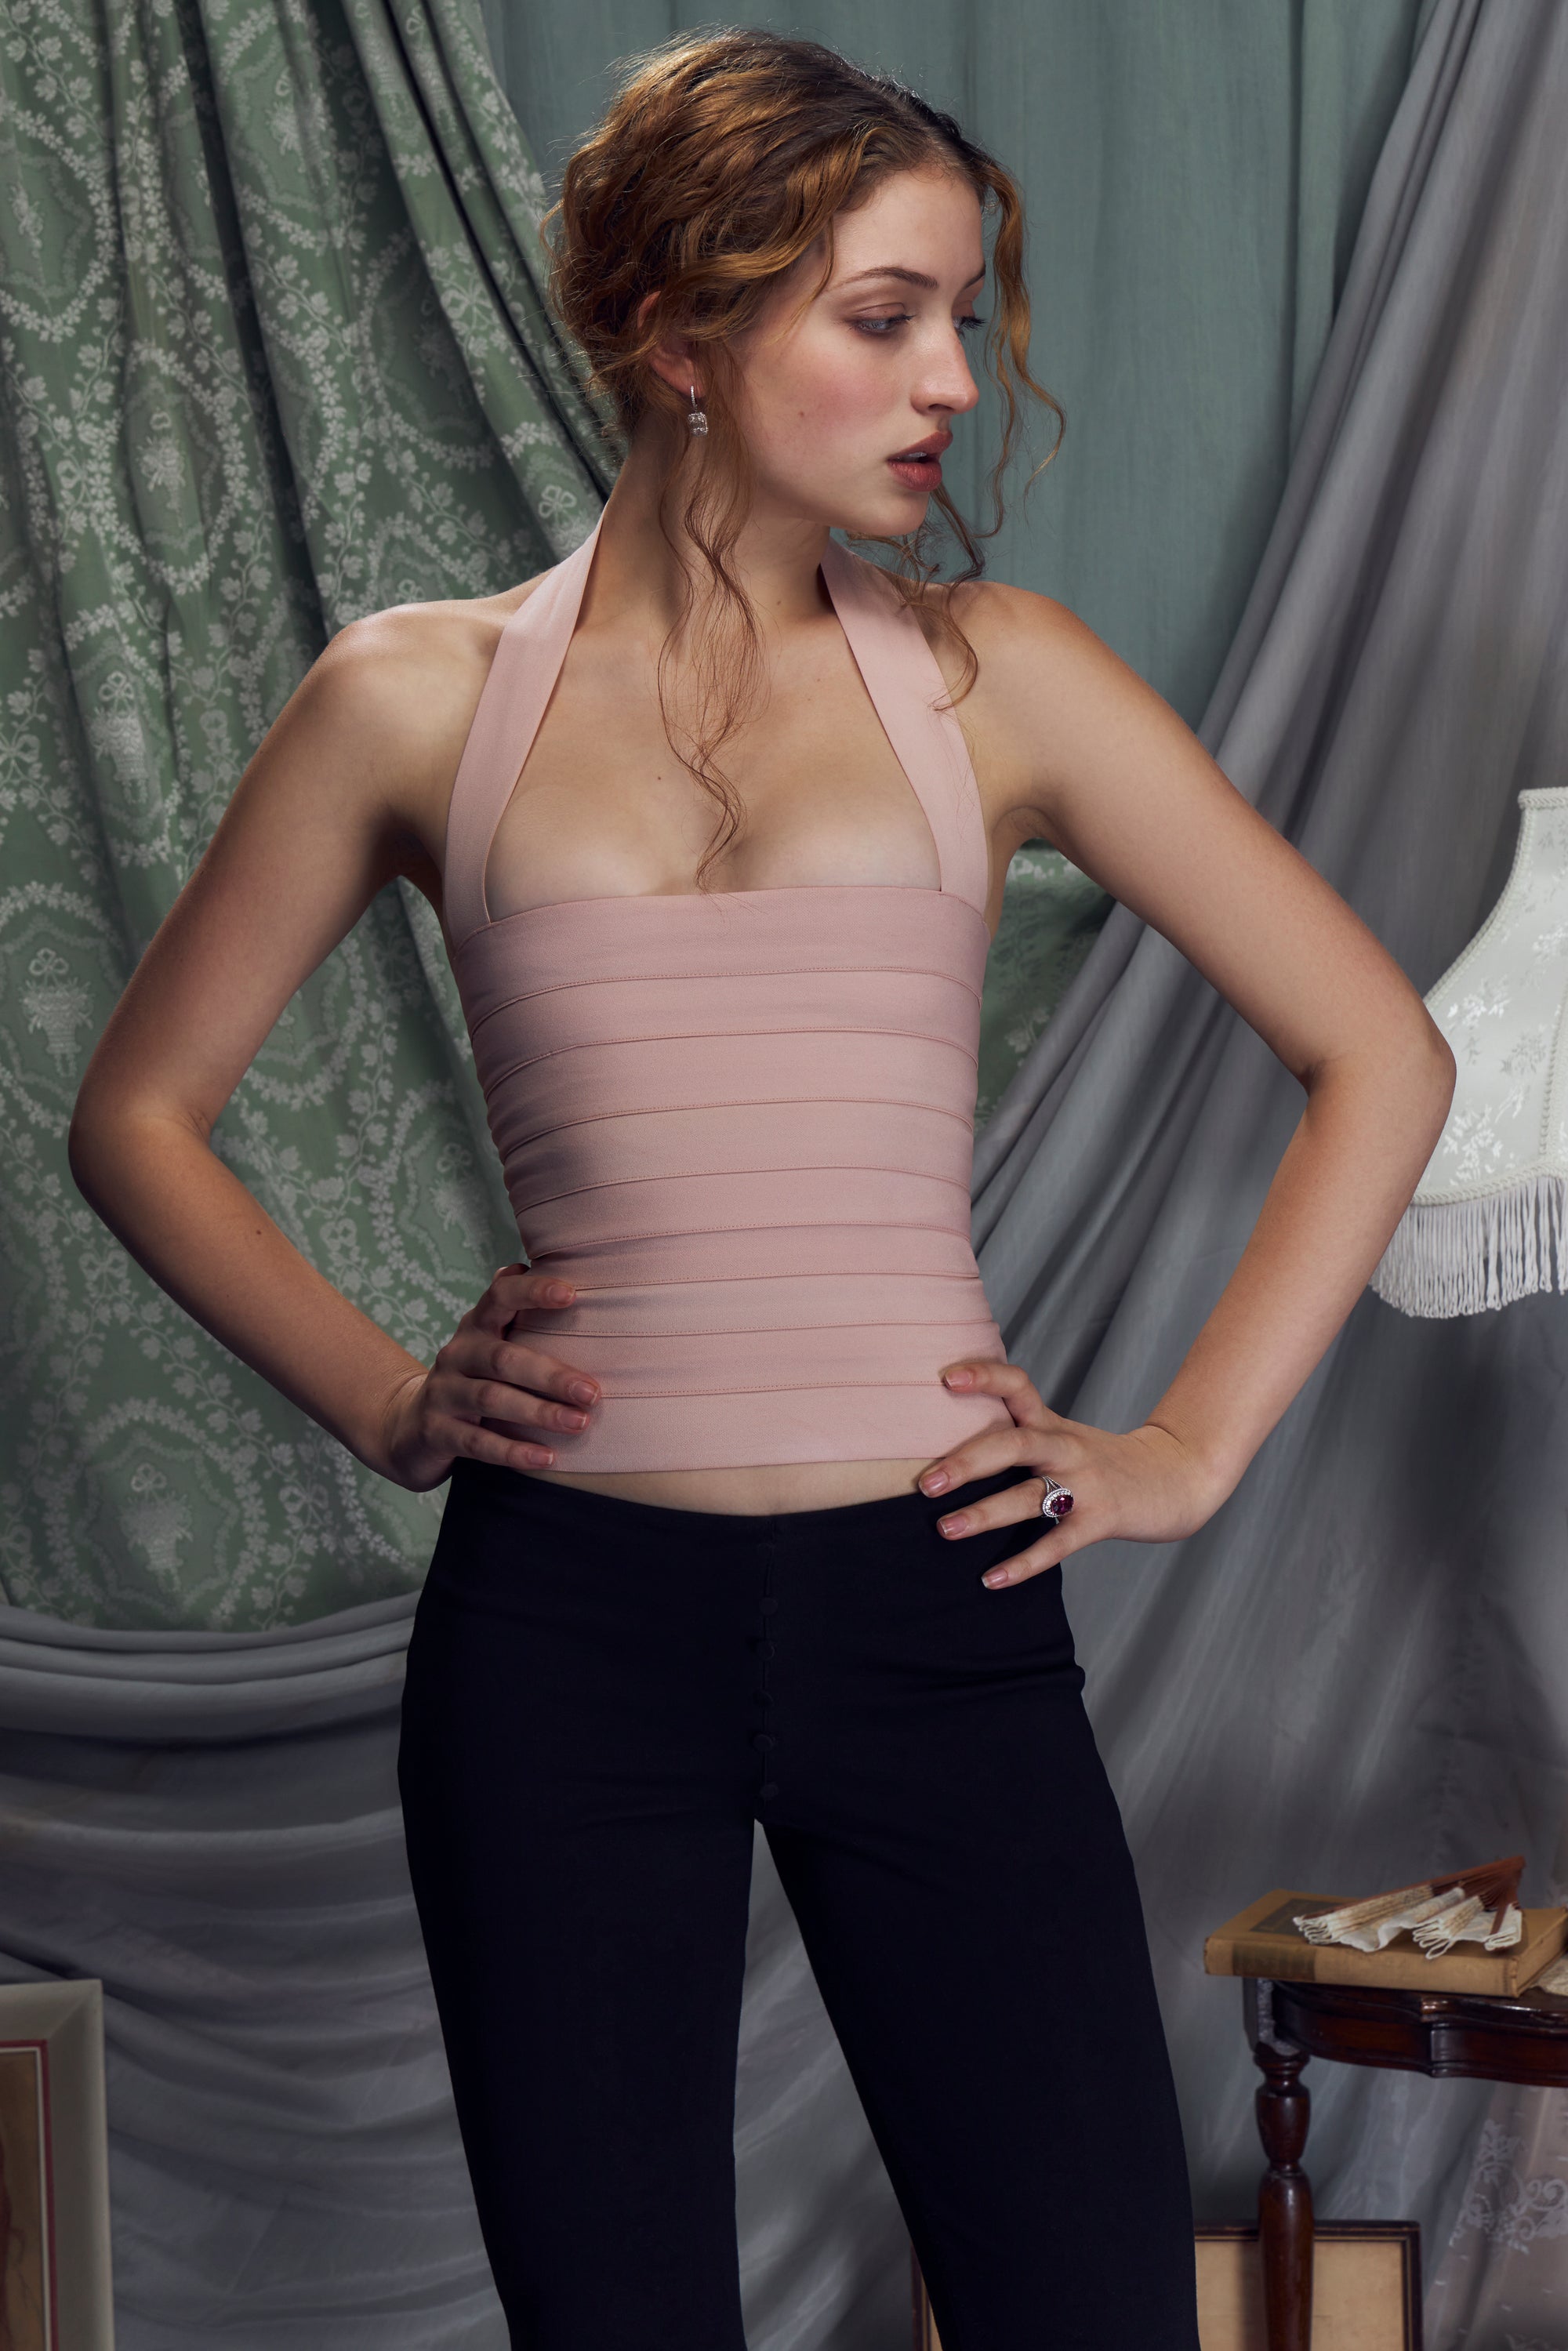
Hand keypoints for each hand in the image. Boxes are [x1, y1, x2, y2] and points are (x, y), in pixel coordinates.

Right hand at [374, 1264, 598, 1490]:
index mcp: (476, 1327)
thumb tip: (546, 1268)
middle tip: (592, 1392)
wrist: (409, 1428)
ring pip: (491, 1400)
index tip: (571, 1294)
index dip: (532, 1292)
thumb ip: (516, 1313)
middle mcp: (456, 1354)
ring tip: (578, 1423)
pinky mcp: (436, 1432)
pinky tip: (545, 1458)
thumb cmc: (471, 1379)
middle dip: (550, 1374)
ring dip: (538, 1412)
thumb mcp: (489, 1343)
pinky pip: (478, 1443)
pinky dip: (513, 1451)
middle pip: (503, 1358)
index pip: (499, 1296)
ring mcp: (443, 1393)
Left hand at [919, 1359, 1228, 1586]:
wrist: (1177, 1477)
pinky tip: (991, 1579)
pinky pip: (1057, 1543)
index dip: (985, 1376)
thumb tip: (951, 1449)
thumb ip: (1020, 1435)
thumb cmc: (1105, 1460)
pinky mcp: (1101, 1519)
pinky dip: (1023, 1564)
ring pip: (1029, 1496)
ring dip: (984, 1514)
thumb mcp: (1065, 1437)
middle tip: (926, 1483)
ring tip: (945, 1529)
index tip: (946, 1378)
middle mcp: (1066, 1448)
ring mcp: (1085, 1484)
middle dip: (967, 1461)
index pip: (1018, 1386)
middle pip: (1014, 1444)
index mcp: (1052, 1424)